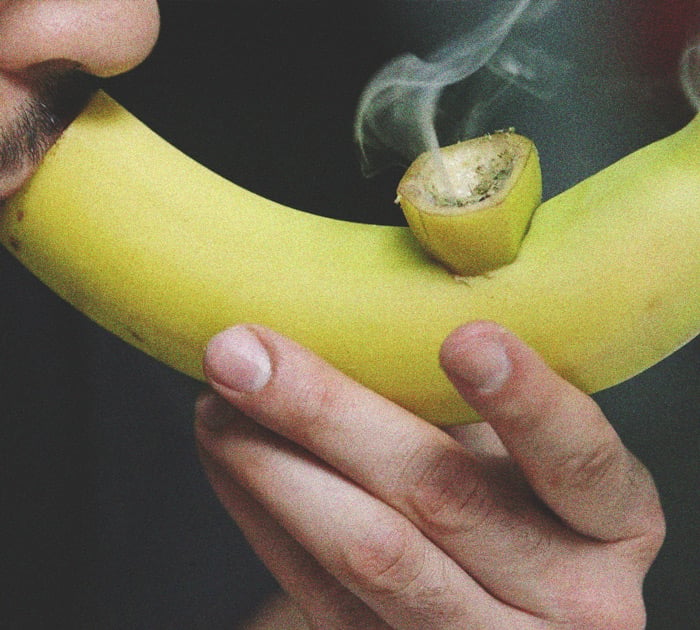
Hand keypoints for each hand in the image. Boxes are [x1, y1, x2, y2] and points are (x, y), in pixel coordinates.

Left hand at [195, 321, 664, 628]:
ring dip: (272, 468)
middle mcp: (567, 598)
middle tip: (243, 352)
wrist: (517, 616)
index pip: (579, 461)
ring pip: (366, 554)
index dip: (526, 402)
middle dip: (328, 414)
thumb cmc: (527, 507)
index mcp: (612, 524)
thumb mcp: (533, 460)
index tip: (466, 341)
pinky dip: (260, 514)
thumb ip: (482, 414)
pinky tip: (230, 455)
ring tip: (216, 401)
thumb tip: (368, 321)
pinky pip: (317, 591)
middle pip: (440, 497)